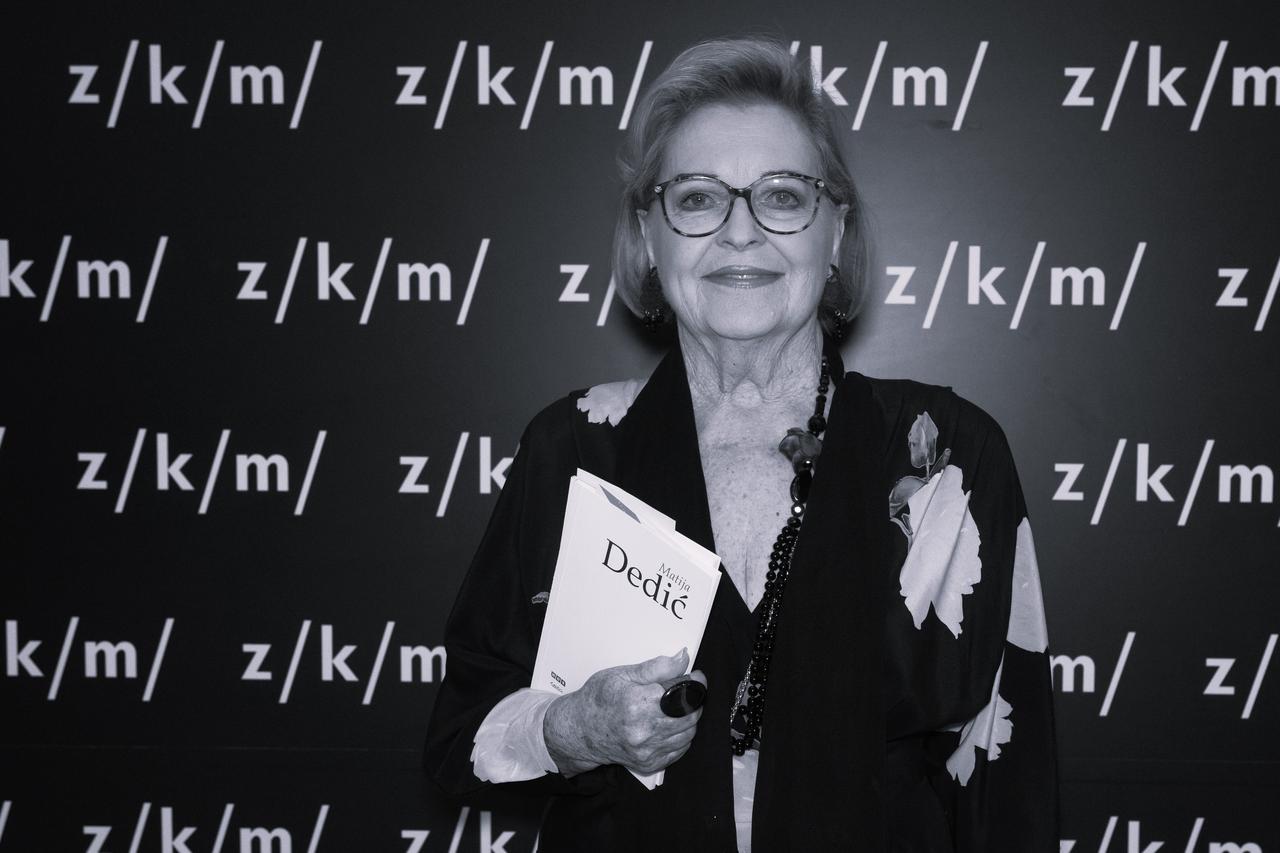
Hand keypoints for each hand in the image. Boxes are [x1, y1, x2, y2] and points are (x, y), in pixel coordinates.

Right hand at [543, 648, 706, 776]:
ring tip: (673, 708)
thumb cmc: (597, 700)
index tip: (696, 677)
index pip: (683, 693)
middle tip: (685, 691)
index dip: (695, 683)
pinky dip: (680, 736)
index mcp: (638, 703)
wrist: (580, 731)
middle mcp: (643, 730)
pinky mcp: (649, 763)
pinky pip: (680, 749)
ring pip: (688, 733)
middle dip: (693, 700)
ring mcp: (647, 750)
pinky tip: (667, 725)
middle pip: (690, 714)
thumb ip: (656, 667)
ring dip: (688, 718)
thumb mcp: (622, 674)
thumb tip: (682, 658)